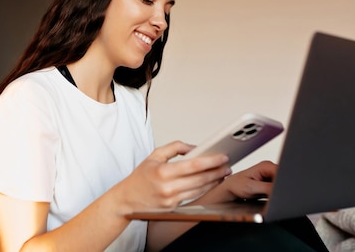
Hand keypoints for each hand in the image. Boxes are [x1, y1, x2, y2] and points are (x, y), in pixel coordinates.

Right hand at [116, 141, 231, 213]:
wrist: (127, 200)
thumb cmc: (140, 178)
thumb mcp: (154, 156)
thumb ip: (175, 148)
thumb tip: (194, 147)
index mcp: (163, 172)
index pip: (193, 165)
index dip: (211, 161)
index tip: (222, 157)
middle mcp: (168, 187)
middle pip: (200, 179)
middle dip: (217, 171)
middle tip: (227, 165)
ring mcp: (172, 199)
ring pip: (200, 189)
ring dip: (214, 181)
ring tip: (223, 173)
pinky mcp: (174, 207)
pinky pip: (193, 196)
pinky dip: (204, 189)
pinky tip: (211, 183)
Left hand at [198, 160, 276, 203]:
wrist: (229, 191)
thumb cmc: (235, 186)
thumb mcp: (251, 188)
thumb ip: (267, 188)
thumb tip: (279, 190)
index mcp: (266, 165)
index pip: (283, 173)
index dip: (283, 183)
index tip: (279, 191)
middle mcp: (269, 169)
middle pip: (283, 179)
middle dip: (280, 188)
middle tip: (268, 194)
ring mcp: (270, 177)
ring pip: (280, 185)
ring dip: (277, 192)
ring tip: (264, 194)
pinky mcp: (269, 185)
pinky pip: (276, 190)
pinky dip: (274, 195)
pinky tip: (266, 196)